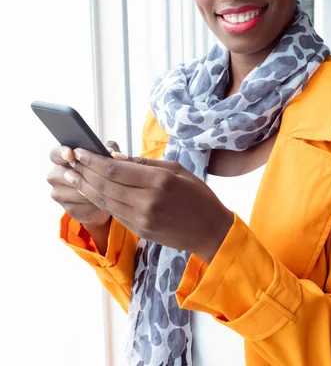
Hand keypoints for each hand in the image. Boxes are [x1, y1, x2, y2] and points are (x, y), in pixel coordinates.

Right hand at [47, 140, 120, 227]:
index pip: (55, 154)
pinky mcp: (68, 208)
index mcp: (61, 158)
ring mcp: (59, 193)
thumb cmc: (103, 169)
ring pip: (76, 191)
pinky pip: (83, 205)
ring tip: (108, 188)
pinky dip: (96, 202)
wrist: (105, 197)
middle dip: (87, 175)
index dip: (61, 153)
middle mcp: (55, 175)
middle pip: (67, 175)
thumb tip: (113, 153)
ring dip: (94, 190)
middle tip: (102, 174)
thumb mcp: (108, 155)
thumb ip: (110, 149)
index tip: (71, 154)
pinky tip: (104, 200)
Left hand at [64, 149, 233, 262]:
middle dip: (83, 171)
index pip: (115, 169)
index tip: (80, 150)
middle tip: (69, 160)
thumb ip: (144, 163)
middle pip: (105, 184)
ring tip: (71, 175)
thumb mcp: (176, 169)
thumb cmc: (197, 195)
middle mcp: (148, 201)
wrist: (210, 230)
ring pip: (105, 200)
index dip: (93, 160)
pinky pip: (113, 212)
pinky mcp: (139, 230)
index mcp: (159, 180)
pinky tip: (89, 190)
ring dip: (85, 187)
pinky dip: (98, 200)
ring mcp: (142, 219)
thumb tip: (114, 156)